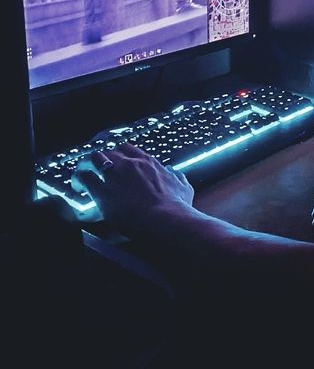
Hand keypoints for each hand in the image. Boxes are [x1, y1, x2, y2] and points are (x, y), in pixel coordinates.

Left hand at [71, 143, 193, 234]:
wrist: (165, 218)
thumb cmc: (176, 206)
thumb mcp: (183, 186)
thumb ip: (176, 176)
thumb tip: (173, 171)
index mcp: (148, 162)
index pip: (129, 149)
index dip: (120, 154)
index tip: (116, 160)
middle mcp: (130, 164)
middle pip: (110, 151)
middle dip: (102, 158)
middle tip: (97, 167)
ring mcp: (115, 175)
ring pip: (94, 158)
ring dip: (87, 164)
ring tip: (82, 173)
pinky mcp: (102, 191)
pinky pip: (85, 178)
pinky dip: (79, 179)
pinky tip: (77, 185)